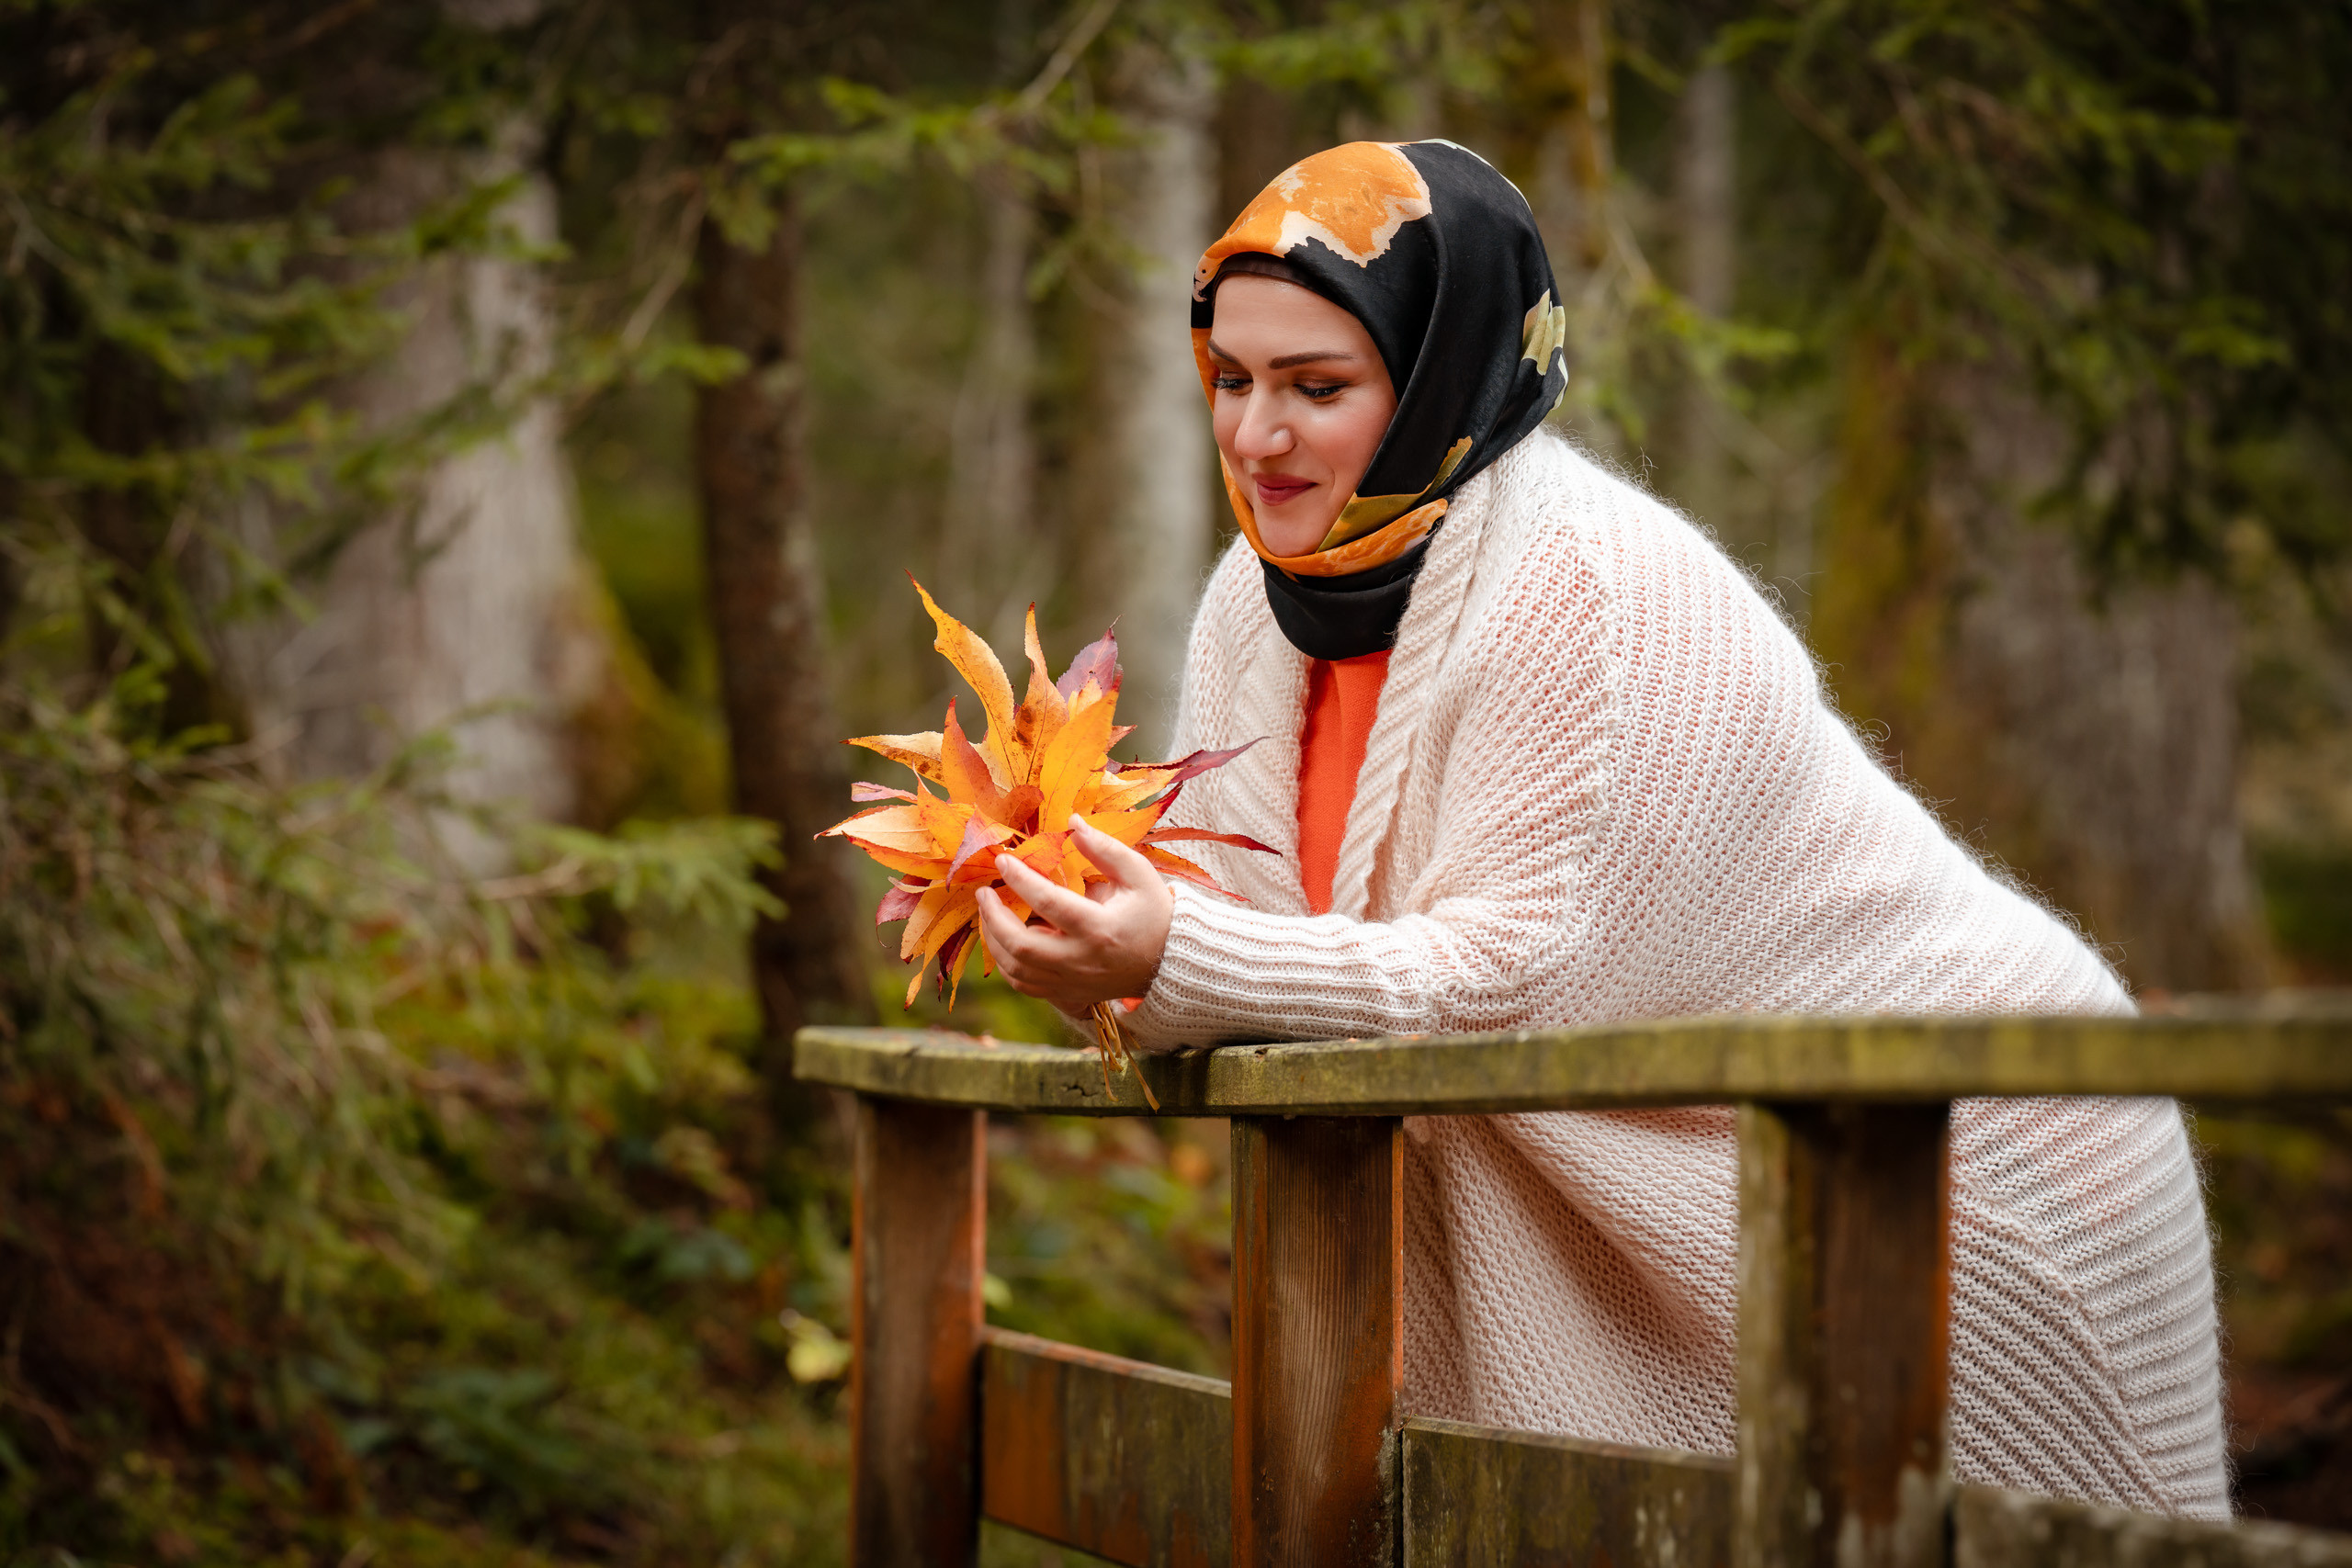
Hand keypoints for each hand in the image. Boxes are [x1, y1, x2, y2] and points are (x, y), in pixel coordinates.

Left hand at [976, 817, 1173, 1012]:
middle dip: (993, 916)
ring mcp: (1071, 981)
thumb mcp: (1139, 874)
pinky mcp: (1066, 993)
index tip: (1003, 859)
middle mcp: (1081, 960)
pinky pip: (1023, 984)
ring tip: (988, 912)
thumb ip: (1105, 849)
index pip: (1049, 902)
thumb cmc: (1154, 913)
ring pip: (1015, 969)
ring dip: (993, 939)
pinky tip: (1001, 940)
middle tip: (984, 892)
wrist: (1168, 963)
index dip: (1020, 878)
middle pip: (1021, 945)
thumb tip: (1072, 822)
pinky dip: (1005, 963)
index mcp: (1100, 928)